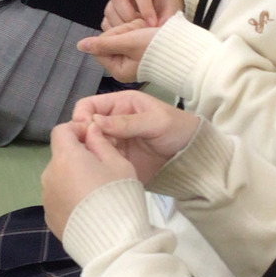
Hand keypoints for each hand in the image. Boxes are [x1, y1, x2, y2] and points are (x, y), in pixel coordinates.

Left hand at [41, 120, 136, 240]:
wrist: (111, 241)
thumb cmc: (118, 195)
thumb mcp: (118, 163)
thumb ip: (101, 142)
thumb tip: (90, 130)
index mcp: (65, 157)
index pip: (61, 131)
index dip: (77, 130)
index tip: (95, 138)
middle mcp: (49, 174)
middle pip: (60, 156)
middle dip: (77, 156)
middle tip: (101, 168)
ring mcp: (46, 197)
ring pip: (59, 178)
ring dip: (72, 178)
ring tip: (95, 192)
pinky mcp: (49, 216)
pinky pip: (58, 198)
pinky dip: (69, 198)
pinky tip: (87, 210)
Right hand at [71, 91, 200, 184]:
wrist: (193, 155)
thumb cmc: (177, 129)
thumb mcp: (156, 121)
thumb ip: (127, 122)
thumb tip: (95, 122)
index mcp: (119, 105)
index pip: (89, 106)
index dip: (82, 116)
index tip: (84, 131)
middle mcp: (111, 123)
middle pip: (84, 128)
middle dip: (84, 138)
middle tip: (93, 150)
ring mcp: (112, 143)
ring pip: (89, 147)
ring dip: (90, 154)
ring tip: (101, 162)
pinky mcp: (116, 161)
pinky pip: (100, 163)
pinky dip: (99, 167)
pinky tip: (105, 171)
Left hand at [78, 19, 156, 81]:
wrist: (187, 47)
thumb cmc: (158, 47)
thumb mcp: (128, 42)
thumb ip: (103, 43)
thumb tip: (80, 46)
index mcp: (118, 70)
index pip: (100, 48)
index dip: (112, 36)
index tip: (128, 34)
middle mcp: (124, 68)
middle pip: (111, 42)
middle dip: (124, 33)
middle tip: (141, 32)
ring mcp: (134, 61)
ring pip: (123, 38)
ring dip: (133, 30)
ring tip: (148, 32)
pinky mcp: (143, 54)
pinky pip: (134, 38)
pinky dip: (140, 32)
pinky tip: (151, 33)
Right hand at [102, 0, 183, 29]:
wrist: (160, 5)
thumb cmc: (166, 5)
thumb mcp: (172, 9)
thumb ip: (167, 18)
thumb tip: (156, 31)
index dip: (145, 8)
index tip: (152, 24)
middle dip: (129, 16)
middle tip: (140, 30)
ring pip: (110, 10)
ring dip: (120, 26)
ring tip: (133, 36)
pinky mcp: (110, 11)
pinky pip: (105, 21)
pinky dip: (113, 32)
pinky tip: (125, 38)